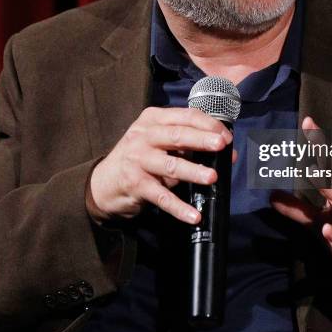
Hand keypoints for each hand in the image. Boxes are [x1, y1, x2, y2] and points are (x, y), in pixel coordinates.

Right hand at [87, 107, 232, 223]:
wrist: (104, 182)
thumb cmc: (140, 157)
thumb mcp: (160, 141)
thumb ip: (189, 143)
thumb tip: (228, 152)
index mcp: (153, 119)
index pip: (185, 116)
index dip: (208, 125)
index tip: (226, 136)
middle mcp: (143, 136)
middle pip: (177, 135)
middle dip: (202, 140)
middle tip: (221, 146)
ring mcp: (138, 159)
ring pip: (170, 165)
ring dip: (193, 171)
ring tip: (212, 177)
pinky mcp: (135, 184)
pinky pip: (161, 197)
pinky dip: (178, 207)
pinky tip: (193, 215)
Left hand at [271, 116, 331, 295]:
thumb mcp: (321, 222)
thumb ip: (298, 209)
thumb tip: (272, 195)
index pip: (330, 163)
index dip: (320, 143)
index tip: (308, 122)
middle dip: (324, 153)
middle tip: (311, 133)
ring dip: (329, 186)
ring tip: (313, 173)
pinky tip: (327, 231)